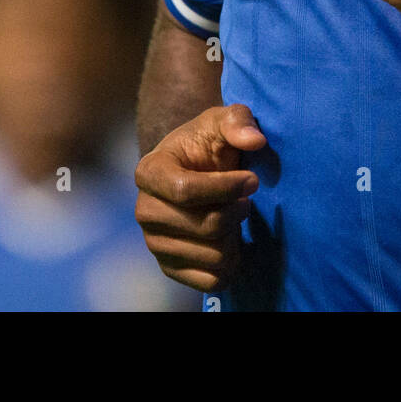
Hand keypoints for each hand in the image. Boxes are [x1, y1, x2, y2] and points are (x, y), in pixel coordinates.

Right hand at [134, 103, 266, 291]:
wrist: (192, 169)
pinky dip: (231, 263)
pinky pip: (211, 280)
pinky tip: (231, 240)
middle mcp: (145, 211)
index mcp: (149, 172)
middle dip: (236, 212)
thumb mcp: (221, 120)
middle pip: (206, 226)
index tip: (253, 180)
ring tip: (235, 217)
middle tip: (247, 201)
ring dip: (235, 235)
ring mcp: (155, 243)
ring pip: (213, 255)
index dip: (226, 188)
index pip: (186, 190)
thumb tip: (255, 141)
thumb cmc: (206, 142)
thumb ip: (238, 121)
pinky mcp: (170, 268)